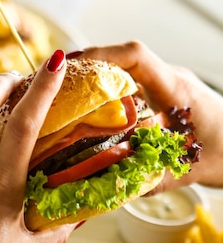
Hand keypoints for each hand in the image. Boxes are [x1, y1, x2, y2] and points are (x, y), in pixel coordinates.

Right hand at [72, 41, 222, 192]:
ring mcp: (166, 87)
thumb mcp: (188, 169)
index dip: (100, 55)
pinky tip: (91, 116)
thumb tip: (108, 188)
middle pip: (122, 60)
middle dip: (87, 69)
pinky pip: (131, 88)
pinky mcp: (164, 98)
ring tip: (65, 100)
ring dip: (95, 83)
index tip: (70, 66)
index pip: (135, 55)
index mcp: (176, 87)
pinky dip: (108, 97)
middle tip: (55, 86)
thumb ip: (149, 178)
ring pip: (124, 74)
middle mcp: (169, 80)